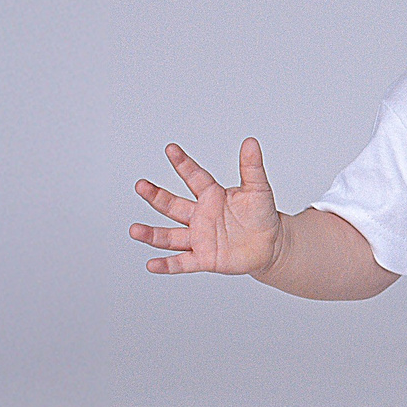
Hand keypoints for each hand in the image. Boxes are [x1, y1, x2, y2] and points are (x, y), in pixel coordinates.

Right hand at [132, 139, 283, 275]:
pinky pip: (182, 262)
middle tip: (141, 185)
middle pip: (172, 205)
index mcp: (212, 196)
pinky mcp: (204, 258)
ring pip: (170, 236)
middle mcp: (200, 216)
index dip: (183, 163)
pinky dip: (167, 265)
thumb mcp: (259, 189)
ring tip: (134, 230)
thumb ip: (252, 167)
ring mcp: (200, 238)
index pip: (194, 177)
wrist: (271, 245)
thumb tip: (251, 142)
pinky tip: (151, 264)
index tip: (171, 149)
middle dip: (156, 196)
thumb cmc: (262, 215)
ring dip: (152, 234)